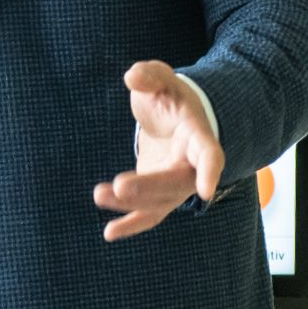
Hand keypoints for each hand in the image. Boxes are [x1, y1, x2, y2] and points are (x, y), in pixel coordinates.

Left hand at [94, 61, 223, 242]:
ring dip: (130, 204)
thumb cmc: (168, 96)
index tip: (205, 190)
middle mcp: (192, 165)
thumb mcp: (160, 78)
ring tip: (98, 195)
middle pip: (175, 183)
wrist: (174, 116)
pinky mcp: (158, 193)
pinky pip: (149, 214)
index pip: (210, 154)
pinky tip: (109, 233)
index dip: (209, 170)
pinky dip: (131, 224)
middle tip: (118, 185)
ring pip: (159, 201)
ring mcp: (176, 183)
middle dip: (149, 187)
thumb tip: (134, 77)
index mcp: (198, 134)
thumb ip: (150, 75)